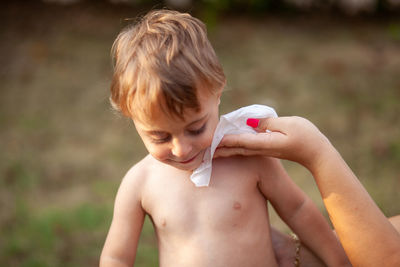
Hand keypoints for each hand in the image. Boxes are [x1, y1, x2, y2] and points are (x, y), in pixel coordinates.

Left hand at [214, 116, 332, 170]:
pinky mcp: (268, 148)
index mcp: (265, 142)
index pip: (239, 140)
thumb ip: (268, 123)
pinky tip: (231, 145)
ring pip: (240, 149)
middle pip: (236, 148)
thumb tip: (250, 122)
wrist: (318, 155)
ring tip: (211, 148)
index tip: (208, 140)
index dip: (223, 139)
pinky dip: (236, 146)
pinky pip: (247, 148)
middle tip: (202, 149)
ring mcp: (265, 150)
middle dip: (219, 148)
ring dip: (225, 148)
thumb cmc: (307, 137)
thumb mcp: (289, 125)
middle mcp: (261, 148)